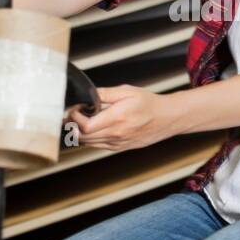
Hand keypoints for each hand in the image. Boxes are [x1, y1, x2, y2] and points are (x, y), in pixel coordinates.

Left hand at [63, 84, 177, 151]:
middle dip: (72, 126)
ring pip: (88, 143)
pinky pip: (97, 146)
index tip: (75, 108)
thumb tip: (87, 94)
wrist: (167, 118)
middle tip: (72, 114)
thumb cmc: (149, 104)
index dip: (75, 118)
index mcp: (117, 118)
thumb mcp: (127, 91)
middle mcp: (116, 134)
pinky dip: (89, 138)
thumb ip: (105, 93)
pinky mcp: (119, 148)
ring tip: (80, 120)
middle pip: (83, 137)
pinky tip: (92, 127)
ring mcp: (117, 143)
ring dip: (79, 133)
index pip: (86, 126)